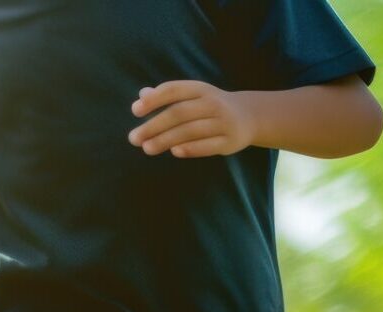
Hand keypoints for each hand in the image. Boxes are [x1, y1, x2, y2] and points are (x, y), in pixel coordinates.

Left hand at [130, 81, 256, 157]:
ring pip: (191, 130)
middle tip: (133, 138)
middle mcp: (213, 103)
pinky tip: (174, 151)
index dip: (155, 99)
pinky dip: (190, 148)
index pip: (174, 90)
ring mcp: (223, 122)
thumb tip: (141, 95)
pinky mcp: (229, 141)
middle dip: (154, 125)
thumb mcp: (192, 96)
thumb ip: (166, 96)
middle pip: (179, 113)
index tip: (135, 111)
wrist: (248, 116)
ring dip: (166, 140)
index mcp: (200, 89)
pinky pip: (208, 146)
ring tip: (147, 148)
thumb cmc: (208, 106)